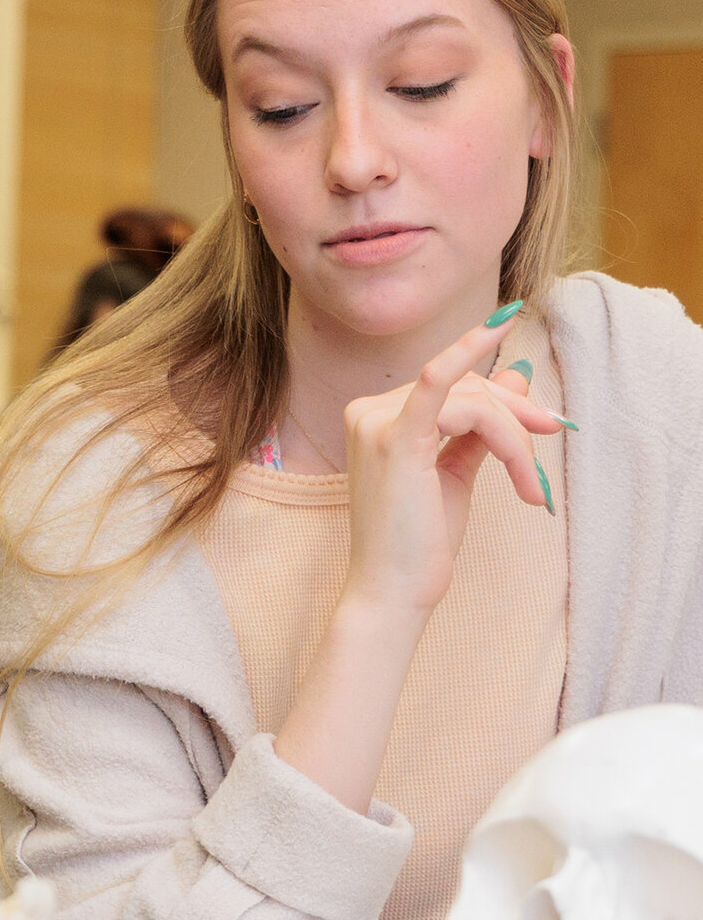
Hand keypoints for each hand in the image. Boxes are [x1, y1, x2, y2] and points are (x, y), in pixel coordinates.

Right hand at [339, 315, 567, 622]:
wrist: (393, 591)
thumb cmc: (417, 542)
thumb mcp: (455, 472)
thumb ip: (480, 425)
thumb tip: (513, 375)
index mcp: (375, 419)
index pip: (452, 388)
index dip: (503, 401)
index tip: (542, 426)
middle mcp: (367, 412)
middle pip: (466, 388)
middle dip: (517, 415)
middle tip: (552, 440)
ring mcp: (376, 422)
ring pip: (471, 399)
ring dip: (515, 438)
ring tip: (530, 483)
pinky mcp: (395, 439)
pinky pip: (438, 382)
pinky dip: (468, 352)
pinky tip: (499, 328)